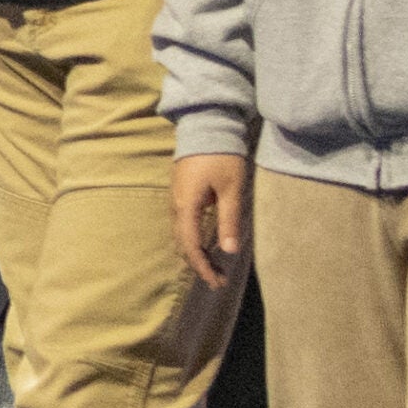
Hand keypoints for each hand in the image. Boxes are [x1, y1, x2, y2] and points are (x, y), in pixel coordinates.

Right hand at [170, 151, 250, 286]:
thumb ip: (229, 220)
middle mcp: (176, 206)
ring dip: (195, 253)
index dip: (203, 267)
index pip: (191, 246)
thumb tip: (229, 251)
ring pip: (180, 235)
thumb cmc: (221, 155)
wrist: (205, 125)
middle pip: (182, 244)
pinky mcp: (179, 194)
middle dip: (199, 265)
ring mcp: (175, 199)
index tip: (217, 283)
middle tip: (217, 281)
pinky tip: (203, 244)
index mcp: (187, 207)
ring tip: (212, 267)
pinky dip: (191, 240)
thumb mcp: (231, 188)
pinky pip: (181, 225)